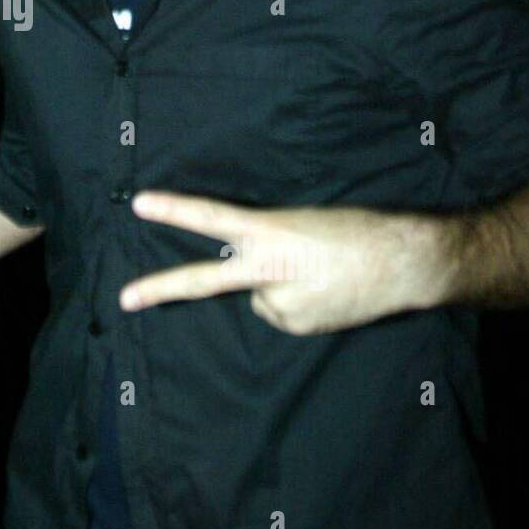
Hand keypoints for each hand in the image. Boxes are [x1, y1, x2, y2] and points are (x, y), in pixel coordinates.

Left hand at [120, 191, 452, 333]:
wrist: (405, 263)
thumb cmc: (355, 230)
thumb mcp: (302, 223)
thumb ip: (266, 244)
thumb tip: (247, 272)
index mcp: (270, 231)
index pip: (213, 218)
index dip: (176, 210)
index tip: (139, 204)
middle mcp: (267, 268)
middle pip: (205, 280)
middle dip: (161, 289)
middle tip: (124, 299)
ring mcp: (280, 301)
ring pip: (258, 296)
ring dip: (278, 287)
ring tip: (318, 275)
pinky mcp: (295, 324)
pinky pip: (280, 313)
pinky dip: (295, 304)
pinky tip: (323, 293)